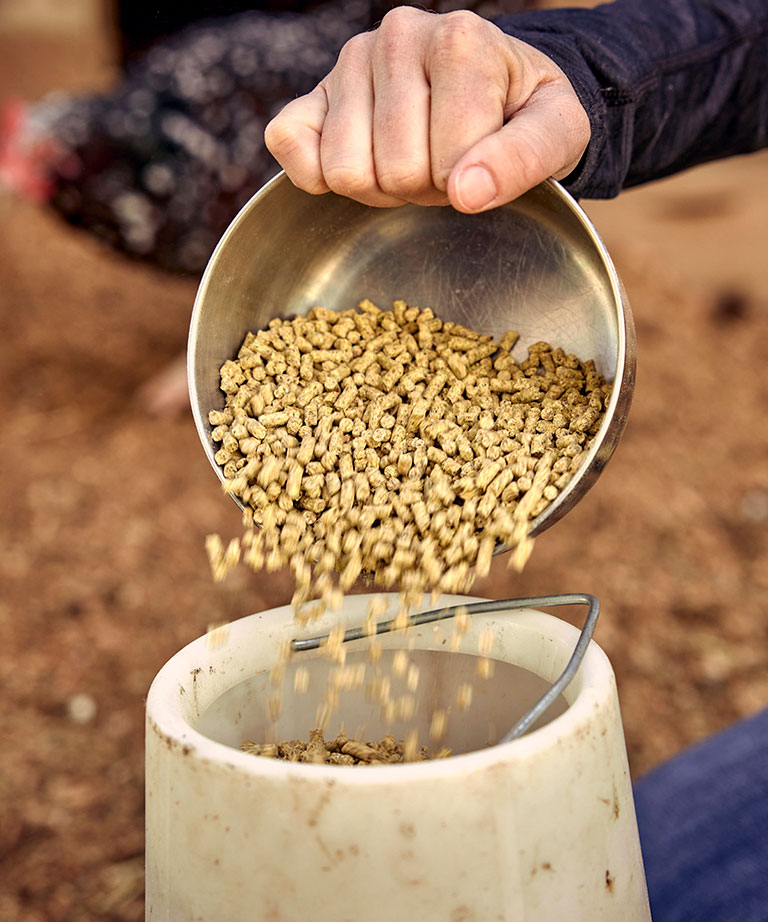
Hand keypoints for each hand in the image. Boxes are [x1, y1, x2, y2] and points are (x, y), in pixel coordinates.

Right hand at [264, 7, 589, 211]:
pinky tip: (359, 159)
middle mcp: (398, 36)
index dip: (468, 184)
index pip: (451, 163)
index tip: (481, 162)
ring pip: (345, 171)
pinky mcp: (311, 92)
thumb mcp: (558, 133)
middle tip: (443, 165)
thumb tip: (467, 193)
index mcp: (460, 40)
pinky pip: (289, 146)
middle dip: (424, 189)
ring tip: (409, 159)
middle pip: (397, 170)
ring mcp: (348, 61)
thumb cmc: (521, 111)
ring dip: (380, 189)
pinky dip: (319, 176)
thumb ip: (526, 159)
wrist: (489, 84)